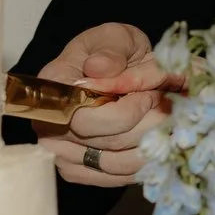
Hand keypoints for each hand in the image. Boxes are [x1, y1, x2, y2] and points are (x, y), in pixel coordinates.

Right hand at [36, 23, 174, 186]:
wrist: (112, 71)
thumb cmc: (111, 53)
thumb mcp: (115, 37)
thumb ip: (111, 50)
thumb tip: (99, 68)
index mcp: (52, 89)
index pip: (85, 118)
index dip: (126, 112)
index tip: (150, 95)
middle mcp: (48, 126)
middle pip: (108, 142)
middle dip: (147, 124)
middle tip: (165, 105)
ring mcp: (62, 153)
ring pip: (118, 163)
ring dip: (152, 143)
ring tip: (165, 119)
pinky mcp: (79, 172)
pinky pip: (118, 177)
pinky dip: (145, 161)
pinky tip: (156, 141)